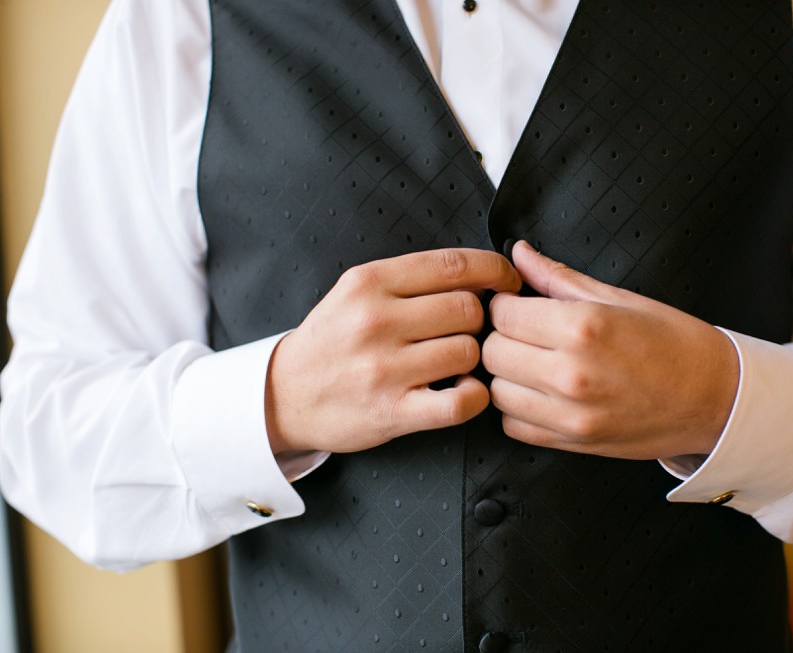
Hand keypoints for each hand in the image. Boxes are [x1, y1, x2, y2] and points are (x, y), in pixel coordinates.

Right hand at [266, 248, 520, 453]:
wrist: (283, 395)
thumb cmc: (332, 341)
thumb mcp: (357, 293)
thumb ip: (411, 280)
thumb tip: (482, 271)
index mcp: (370, 282)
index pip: (453, 264)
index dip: (494, 270)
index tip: (508, 281)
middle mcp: (375, 321)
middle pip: (468, 308)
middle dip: (478, 320)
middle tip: (464, 332)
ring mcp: (383, 368)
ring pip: (468, 351)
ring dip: (472, 359)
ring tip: (452, 364)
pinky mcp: (392, 411)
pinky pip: (460, 401)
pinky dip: (474, 397)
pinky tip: (462, 391)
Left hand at [482, 241, 737, 459]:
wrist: (716, 399)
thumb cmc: (675, 344)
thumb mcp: (621, 299)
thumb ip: (559, 278)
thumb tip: (520, 254)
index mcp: (584, 328)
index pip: (503, 312)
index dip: (505, 303)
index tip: (517, 303)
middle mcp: (572, 373)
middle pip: (492, 351)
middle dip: (500, 336)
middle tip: (524, 331)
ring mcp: (571, 414)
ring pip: (496, 390)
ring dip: (506, 374)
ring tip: (532, 361)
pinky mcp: (573, 442)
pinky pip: (513, 426)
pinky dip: (517, 408)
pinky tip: (539, 392)